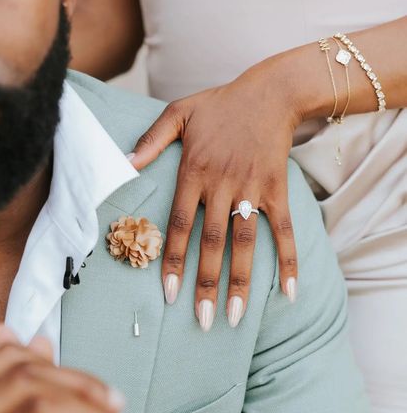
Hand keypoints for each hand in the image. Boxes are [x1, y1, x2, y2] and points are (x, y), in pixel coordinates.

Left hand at [128, 55, 302, 329]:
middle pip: (211, 243)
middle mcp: (221, 186)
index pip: (180, 225)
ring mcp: (251, 190)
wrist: (269, 93)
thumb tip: (124, 164)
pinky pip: (283, 231)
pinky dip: (288, 261)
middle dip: (206, 284)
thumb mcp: (178, 112)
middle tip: (202, 320)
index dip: (174, 260)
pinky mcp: (276, 191)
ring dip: (240, 282)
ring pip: (244, 244)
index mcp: (193, 172)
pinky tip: (289, 292)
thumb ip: (151, 140)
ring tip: (235, 317)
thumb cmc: (219, 105)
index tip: (170, 294)